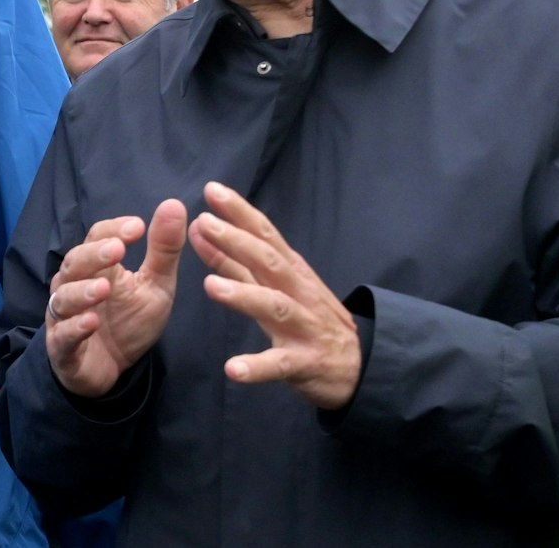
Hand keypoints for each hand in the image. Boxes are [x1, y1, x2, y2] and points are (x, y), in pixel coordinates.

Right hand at [44, 200, 186, 397]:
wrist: (112, 370)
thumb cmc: (130, 321)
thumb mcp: (156, 284)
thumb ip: (163, 249)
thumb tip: (174, 204)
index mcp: (98, 266)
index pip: (97, 237)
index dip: (114, 229)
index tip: (137, 227)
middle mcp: (74, 285)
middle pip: (75, 262)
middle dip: (94, 255)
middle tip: (117, 250)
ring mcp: (65, 317)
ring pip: (63, 297)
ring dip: (82, 291)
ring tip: (105, 288)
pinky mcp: (63, 348)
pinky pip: (63, 336)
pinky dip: (75, 328)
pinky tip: (91, 322)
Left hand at [188, 181, 361, 410]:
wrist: (356, 367)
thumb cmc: (309, 319)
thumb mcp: (276, 287)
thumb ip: (236, 263)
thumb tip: (202, 231)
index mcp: (291, 271)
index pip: (265, 235)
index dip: (240, 212)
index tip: (212, 190)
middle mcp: (299, 292)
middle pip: (269, 262)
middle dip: (238, 242)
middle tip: (205, 223)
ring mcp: (304, 326)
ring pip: (274, 307)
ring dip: (243, 295)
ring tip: (210, 286)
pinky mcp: (304, 362)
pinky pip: (279, 364)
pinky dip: (257, 367)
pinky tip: (233, 369)